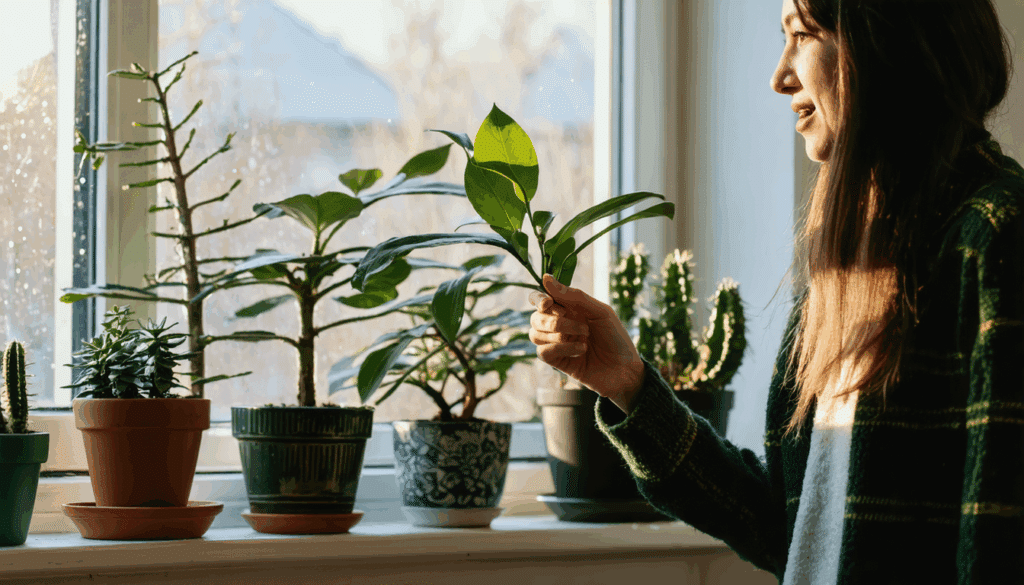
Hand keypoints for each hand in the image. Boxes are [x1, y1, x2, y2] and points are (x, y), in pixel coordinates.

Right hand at [528, 274, 644, 410]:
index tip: (549, 303)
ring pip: (535, 334)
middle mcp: (558, 325)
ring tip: (585, 338)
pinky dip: (562, 349)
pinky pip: (543, 352)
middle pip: (535, 317)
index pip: (540, 299)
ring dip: (559, 334)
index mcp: (568, 309)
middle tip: (581, 326)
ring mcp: (556, 344)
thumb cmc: (616, 338)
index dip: (539, 299)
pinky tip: (581, 350)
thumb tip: (546, 278)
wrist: (626, 370)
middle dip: (554, 321)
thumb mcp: (600, 312)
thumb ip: (574, 296)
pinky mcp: (557, 362)